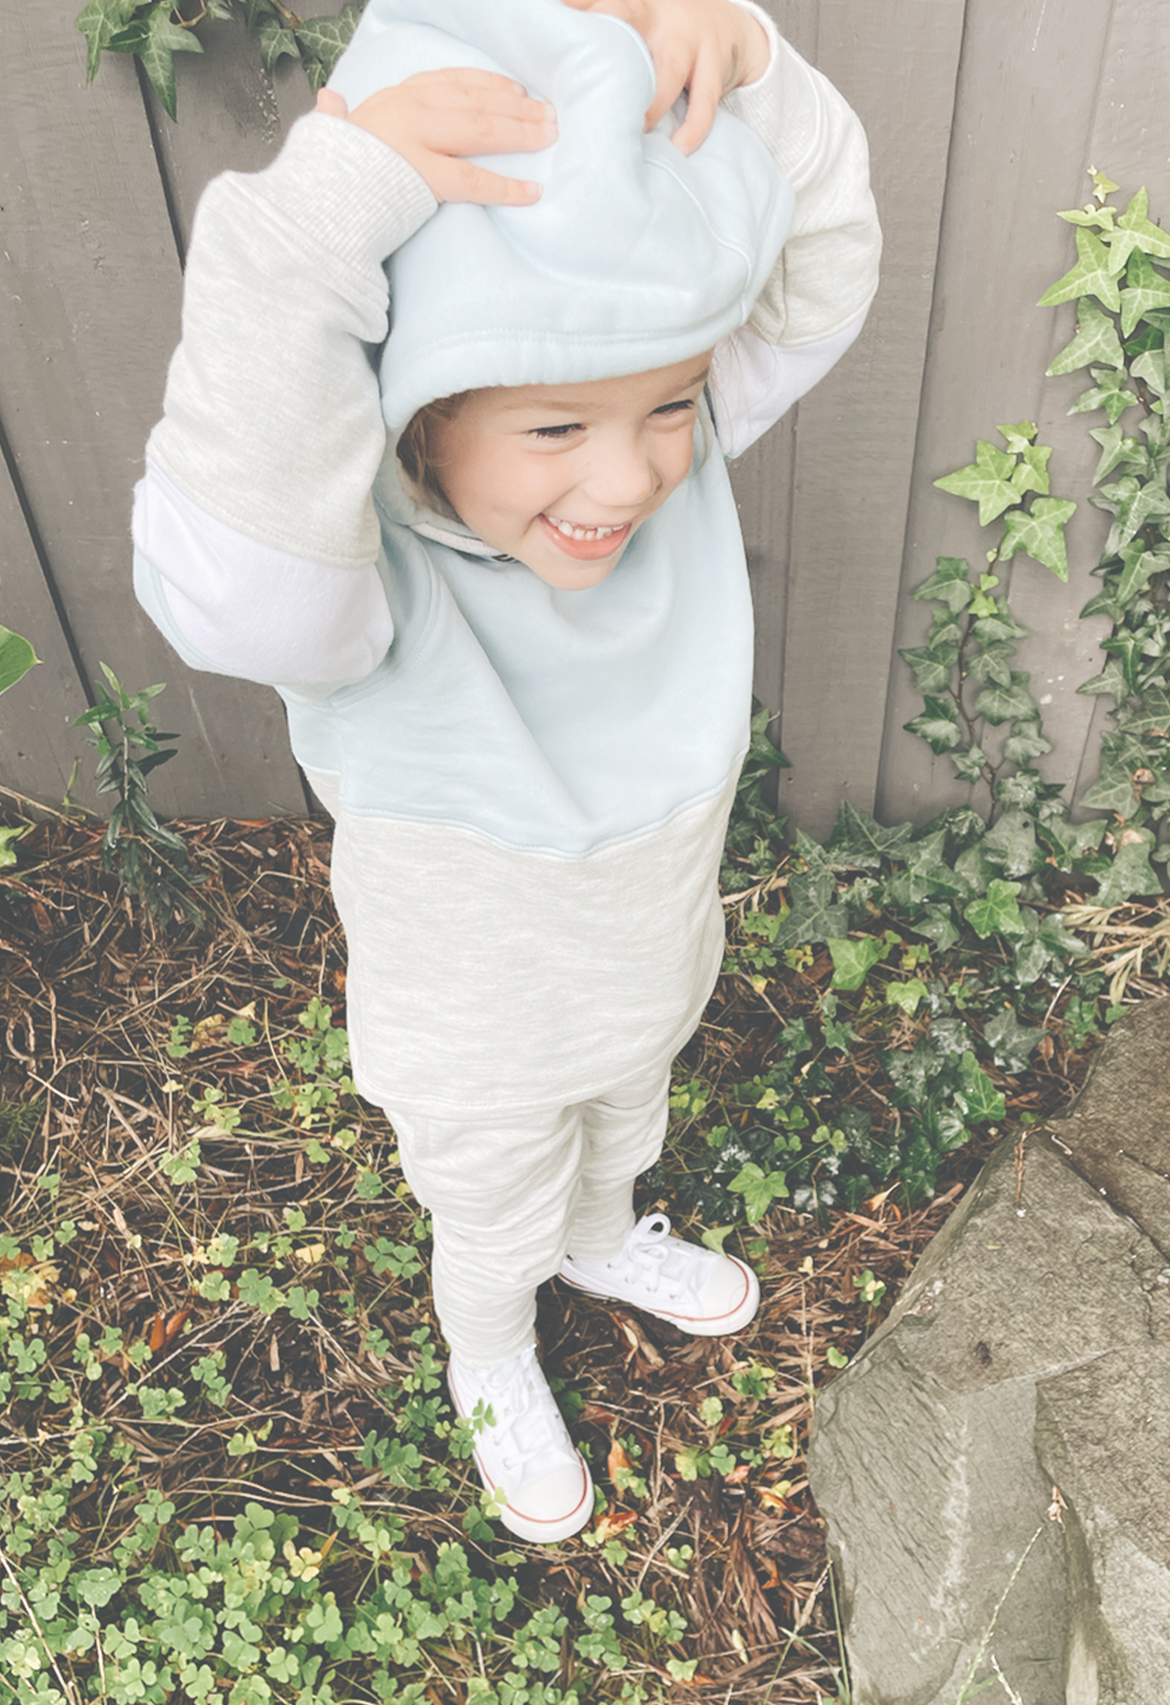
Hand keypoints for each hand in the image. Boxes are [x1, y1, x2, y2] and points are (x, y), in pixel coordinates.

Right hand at [316, 70, 556, 204]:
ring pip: (481, 131)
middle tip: (549, 115)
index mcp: (392, 99)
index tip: (516, 89)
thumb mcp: (330, 132)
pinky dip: (506, 187)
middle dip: (517, 107)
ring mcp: (416, 142)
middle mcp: (407, 111)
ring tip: (549, 137)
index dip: (488, 84)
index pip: (450, 81)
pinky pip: (474, 182)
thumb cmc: (324, 173)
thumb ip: (336, 115)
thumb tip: (329, 100)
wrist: (312, 201)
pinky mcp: (423, 178)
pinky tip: (531, 191)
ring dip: (521, 133)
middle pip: (475, 102)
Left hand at [560, 0, 768, 153]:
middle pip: (631, 25)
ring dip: (649, 108)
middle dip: (610, 54)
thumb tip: (553, 48)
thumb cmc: (666, 32)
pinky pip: (704, 104)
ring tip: (632, 135)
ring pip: (668, 74)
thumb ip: (604, 32)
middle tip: (588, 94)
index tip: (556, 14)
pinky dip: (691, 130)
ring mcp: (691, 40)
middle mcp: (662, 16)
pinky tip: (677, 148)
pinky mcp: (715, 66)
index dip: (580, 7)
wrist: (728, 25)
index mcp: (636, 5)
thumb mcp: (639, 22)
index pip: (604, 4)